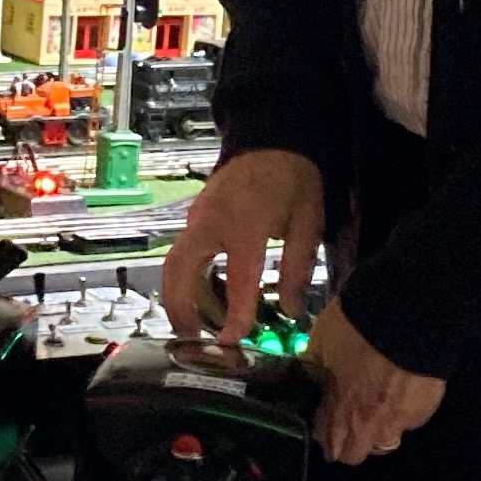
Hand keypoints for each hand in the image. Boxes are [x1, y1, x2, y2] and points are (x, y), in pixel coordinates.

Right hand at [159, 148, 323, 348]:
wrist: (271, 139)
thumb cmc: (293, 179)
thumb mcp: (308, 222)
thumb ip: (297, 268)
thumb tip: (291, 310)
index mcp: (244, 224)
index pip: (237, 279)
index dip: (235, 315)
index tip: (232, 341)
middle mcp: (210, 222)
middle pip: (179, 272)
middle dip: (180, 311)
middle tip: (193, 341)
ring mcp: (196, 218)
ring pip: (172, 265)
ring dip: (177, 298)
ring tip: (193, 329)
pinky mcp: (194, 218)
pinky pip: (181, 254)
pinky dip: (184, 281)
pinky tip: (202, 300)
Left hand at [305, 301, 444, 464]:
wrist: (405, 316)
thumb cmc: (355, 329)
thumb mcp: (319, 345)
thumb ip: (313, 372)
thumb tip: (310, 378)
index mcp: (340, 415)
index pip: (329, 448)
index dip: (325, 433)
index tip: (325, 417)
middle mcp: (370, 428)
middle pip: (355, 455)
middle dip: (350, 439)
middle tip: (350, 411)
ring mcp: (401, 422)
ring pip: (386, 441)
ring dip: (378, 427)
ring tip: (378, 399)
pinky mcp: (425, 409)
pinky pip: (410, 418)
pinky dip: (404, 408)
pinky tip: (401, 386)